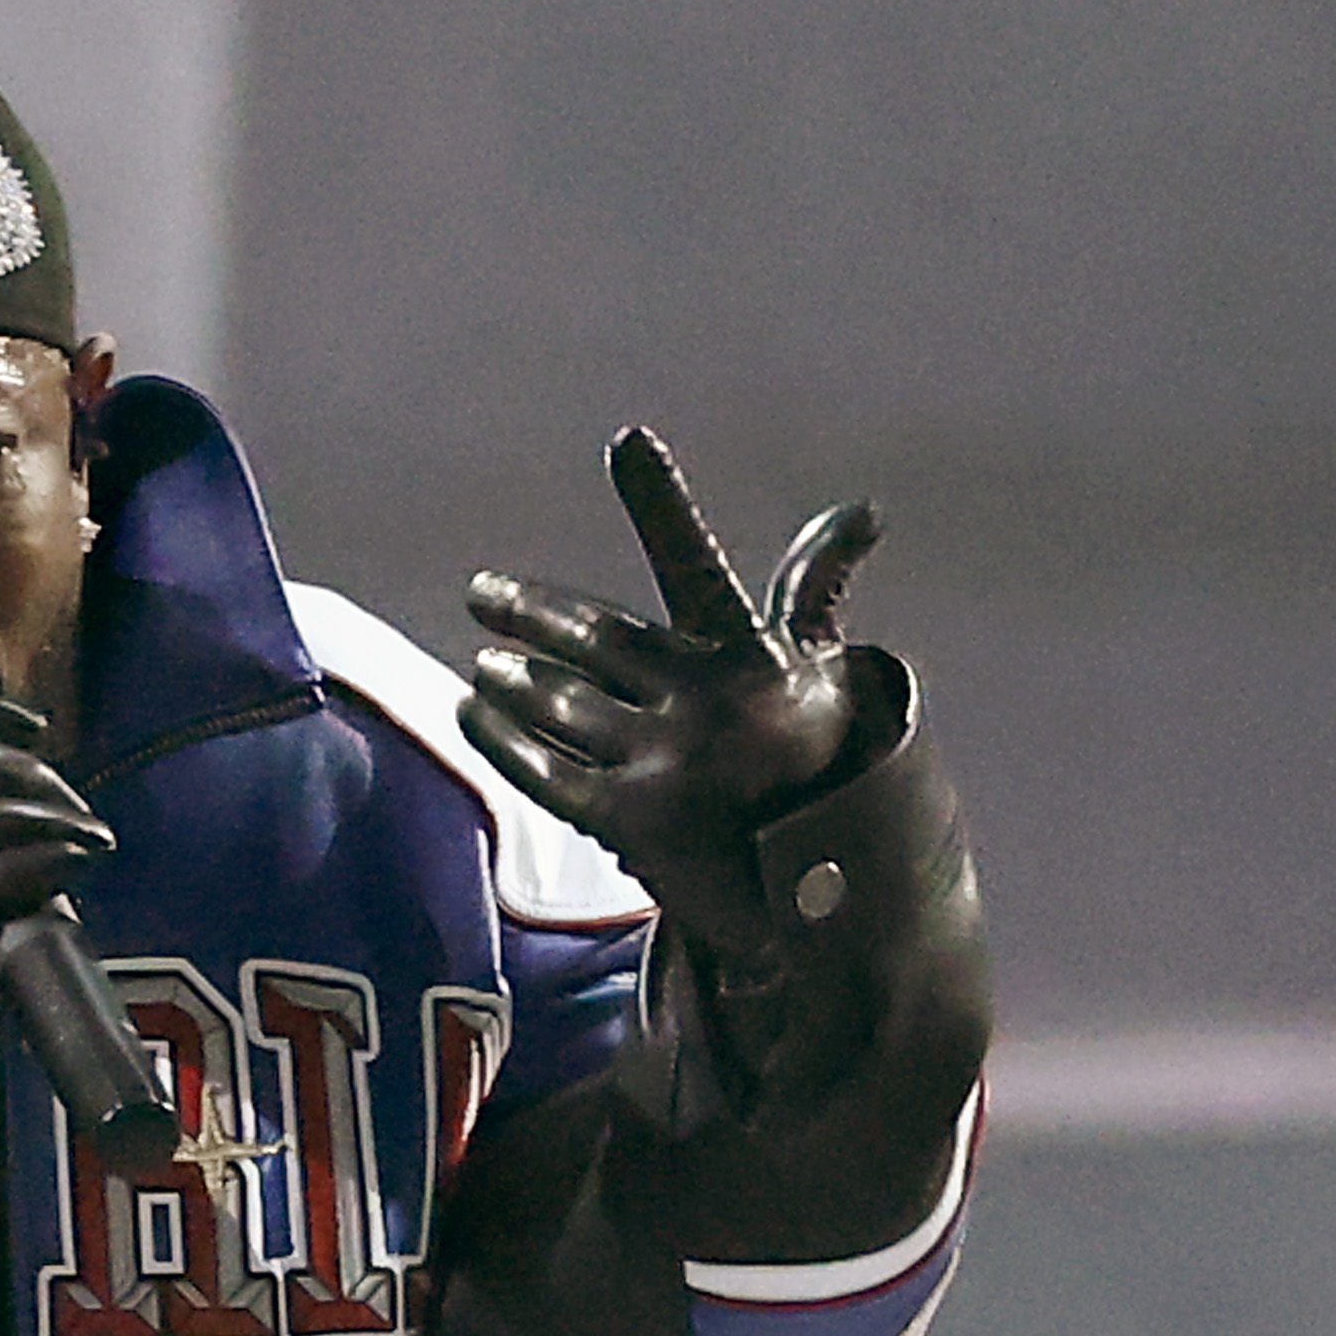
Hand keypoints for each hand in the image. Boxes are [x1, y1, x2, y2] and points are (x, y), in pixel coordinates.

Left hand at [457, 429, 880, 950]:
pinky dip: (501, 736)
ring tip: (484, 664)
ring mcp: (666, 761)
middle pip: (595, 636)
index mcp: (756, 655)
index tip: (629, 440)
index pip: (699, 562)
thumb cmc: (821, 766)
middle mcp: (709, 700)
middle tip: (480, 592)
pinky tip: (473, 711)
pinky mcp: (631, 819)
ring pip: (561, 702)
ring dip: (511, 679)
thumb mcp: (823, 678)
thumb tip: (862, 511)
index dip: (663, 504)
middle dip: (529, 611)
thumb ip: (811, 592)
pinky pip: (543, 767)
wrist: (824, 895)